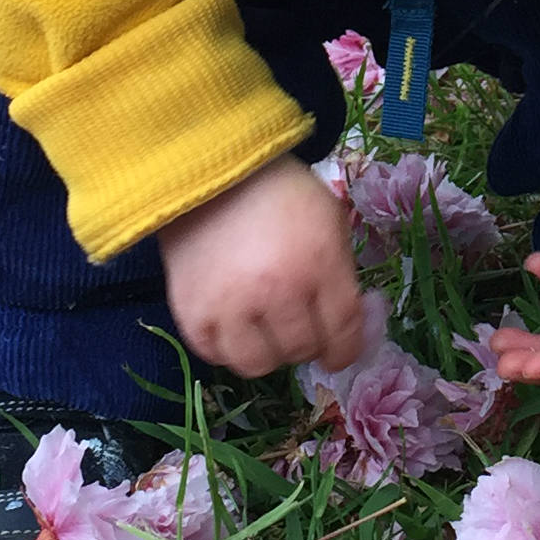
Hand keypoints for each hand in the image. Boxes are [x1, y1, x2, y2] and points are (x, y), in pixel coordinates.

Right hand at [157, 156, 365, 377]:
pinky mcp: (191, 312)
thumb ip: (343, 275)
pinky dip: (228, 348)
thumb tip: (348, 327)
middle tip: (298, 326)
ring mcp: (230, 306)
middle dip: (306, 343)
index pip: (343, 332)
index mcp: (319, 265)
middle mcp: (276, 291)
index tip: (339, 354)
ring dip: (268, 352)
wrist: (213, 175)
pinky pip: (216, 355)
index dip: (345, 351)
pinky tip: (234, 326)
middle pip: (301, 350)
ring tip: (265, 330)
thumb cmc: (282, 196)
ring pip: (259, 364)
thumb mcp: (330, 221)